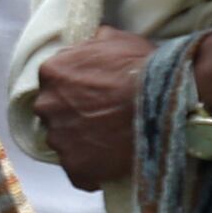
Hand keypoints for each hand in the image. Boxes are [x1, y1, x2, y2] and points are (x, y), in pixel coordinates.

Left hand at [34, 26, 154, 191]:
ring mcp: (60, 140)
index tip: (95, 96)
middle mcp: (46, 106)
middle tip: (104, 119)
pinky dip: (95, 171)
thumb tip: (89, 43)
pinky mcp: (76, 168)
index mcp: (51, 72)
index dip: (76, 91)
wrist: (165, 101)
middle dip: (75, 117)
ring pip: (66, 144)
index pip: (55, 84)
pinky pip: (81, 173)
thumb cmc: (142, 66)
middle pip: (56, 114)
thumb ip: (92, 43)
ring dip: (84, 144)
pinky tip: (113, 164)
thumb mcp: (115, 39)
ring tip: (112, 142)